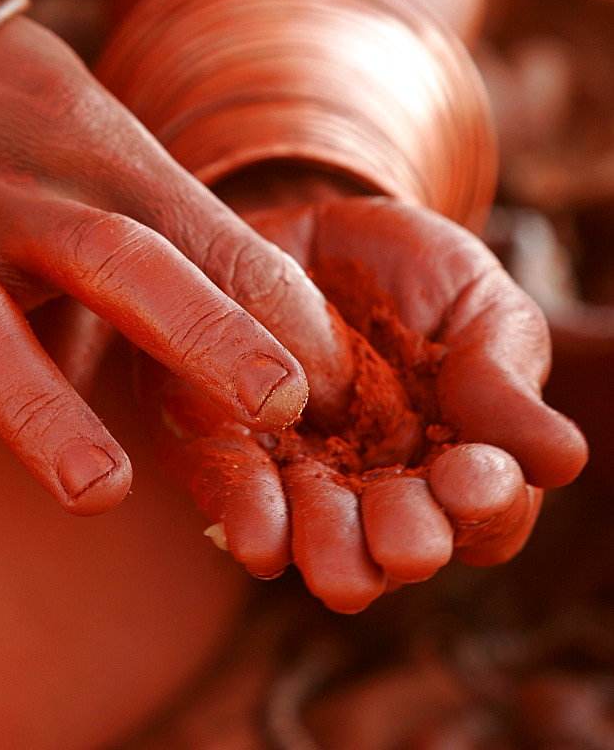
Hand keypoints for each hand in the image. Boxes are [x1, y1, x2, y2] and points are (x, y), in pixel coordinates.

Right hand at [0, 0, 357, 533]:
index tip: (336, 385)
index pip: (207, 239)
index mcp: (102, 163)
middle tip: (280, 403)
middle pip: (119, 262)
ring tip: (102, 492)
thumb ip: (170, 222)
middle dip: (203, 333)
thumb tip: (281, 319)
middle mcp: (25, 199)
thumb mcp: (99, 139)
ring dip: (44, 410)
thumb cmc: (18, 114)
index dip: (278, 312)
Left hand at [142, 196, 587, 613]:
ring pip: (323, 543)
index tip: (473, 477)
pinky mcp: (232, 459)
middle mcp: (384, 489)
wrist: (310, 232)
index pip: (488, 512)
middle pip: (404, 545)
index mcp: (461, 458)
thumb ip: (504, 374)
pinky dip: (251, 523)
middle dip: (406, 542)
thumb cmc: (412, 273)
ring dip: (330, 552)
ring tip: (334, 562)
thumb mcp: (472, 301)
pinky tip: (259, 537)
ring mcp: (305, 480)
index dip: (486, 504)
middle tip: (404, 541)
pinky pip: (239, 504)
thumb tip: (562, 459)